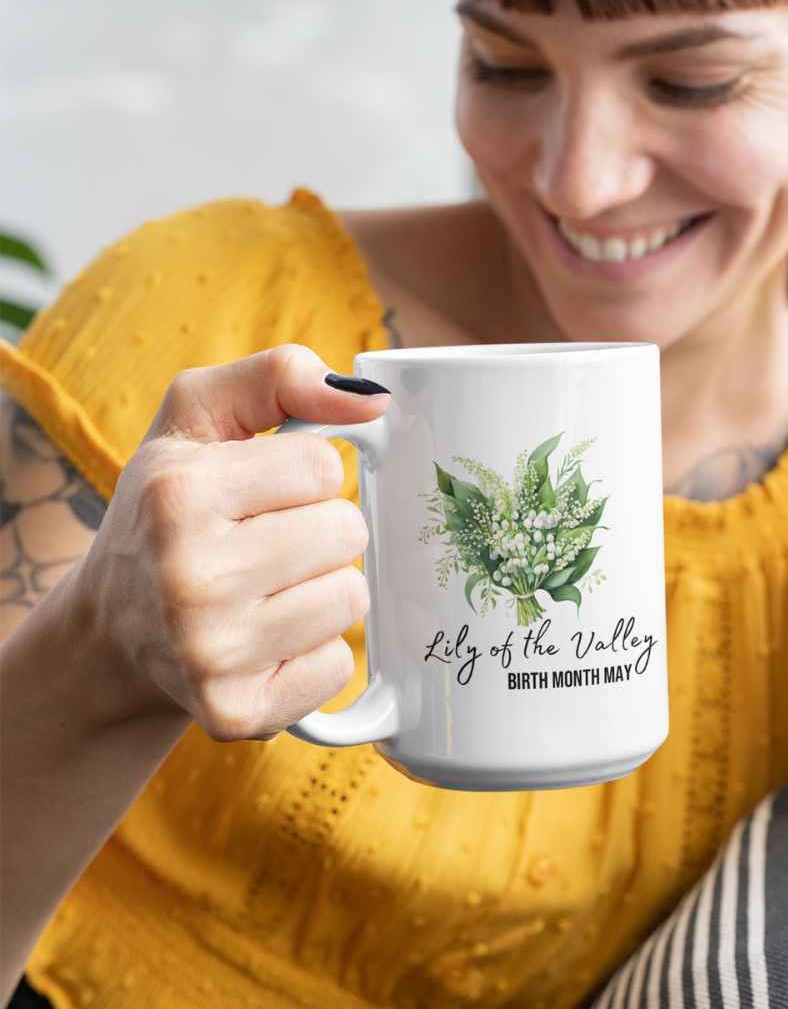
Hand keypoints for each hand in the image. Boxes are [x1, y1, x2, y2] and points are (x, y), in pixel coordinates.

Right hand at [71, 344, 389, 739]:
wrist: (112, 629)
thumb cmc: (167, 510)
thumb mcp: (197, 417)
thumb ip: (278, 377)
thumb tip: (373, 400)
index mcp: (179, 494)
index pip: (324, 466)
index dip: (302, 476)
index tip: (261, 493)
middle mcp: (189, 577)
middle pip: (346, 531)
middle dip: (318, 530)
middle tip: (263, 544)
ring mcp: (212, 654)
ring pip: (351, 598)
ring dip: (321, 588)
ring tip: (264, 591)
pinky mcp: (237, 712)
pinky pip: (338, 665)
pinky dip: (314, 651)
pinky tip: (265, 641)